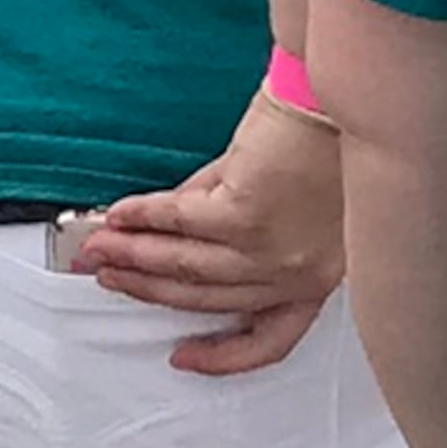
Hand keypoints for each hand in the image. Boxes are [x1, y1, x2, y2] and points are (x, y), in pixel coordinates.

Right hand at [66, 81, 342, 373]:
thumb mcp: (285, 199)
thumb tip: (168, 237)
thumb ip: (233, 226)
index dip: (223, 356)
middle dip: (147, 287)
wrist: (344, 91)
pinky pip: (178, 223)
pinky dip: (142, 218)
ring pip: (185, 265)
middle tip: (111, 276)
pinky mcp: (247, 215)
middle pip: (206, 296)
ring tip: (101, 249)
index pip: (272, 339)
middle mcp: (296, 272)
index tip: (186, 356)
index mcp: (317, 276)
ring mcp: (271, 249)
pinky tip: (119, 215)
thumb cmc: (329, 135)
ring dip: (133, 256)